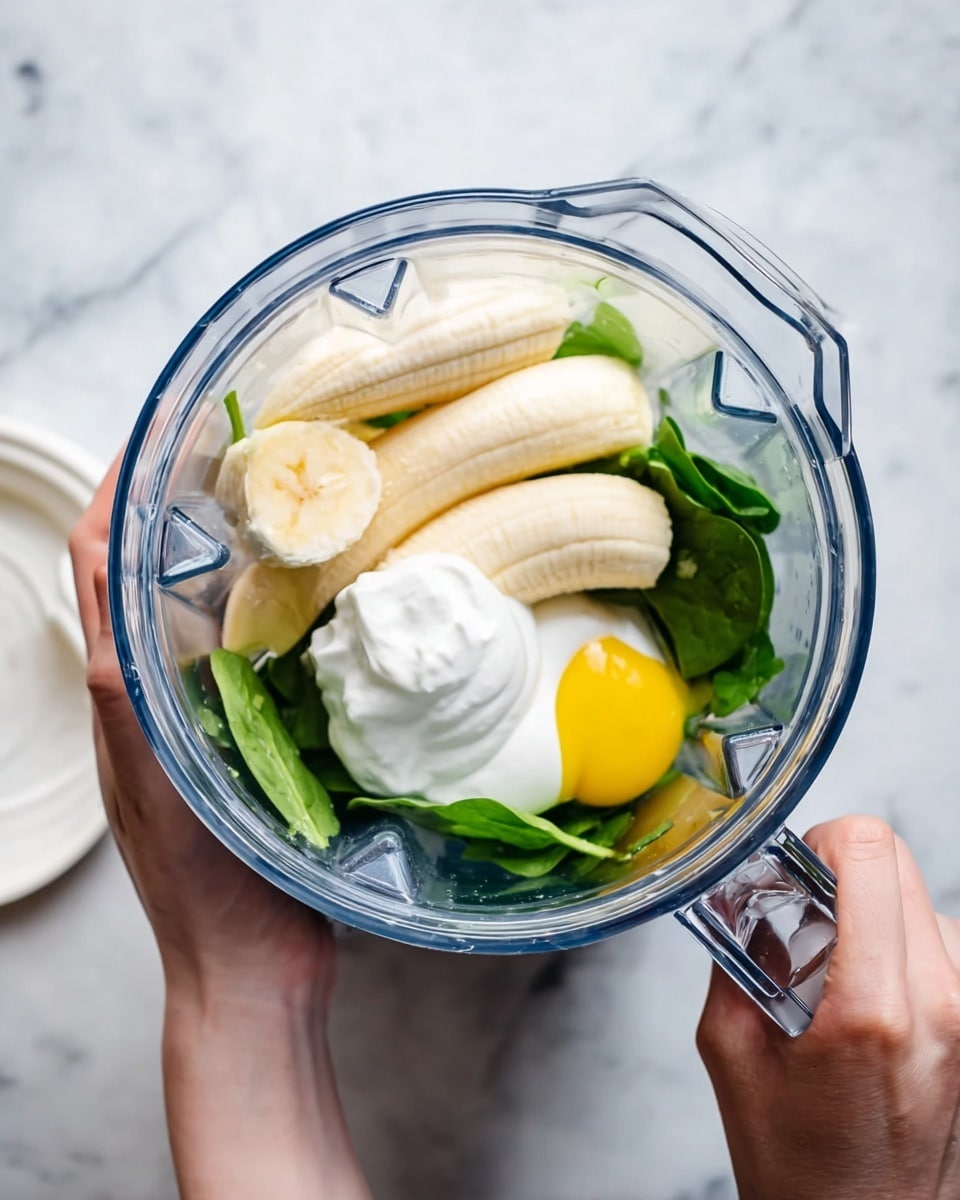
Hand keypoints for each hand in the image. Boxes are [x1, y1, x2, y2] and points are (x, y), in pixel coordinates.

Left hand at [70, 455, 369, 1199]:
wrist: (250, 964)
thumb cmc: (205, 886)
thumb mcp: (159, 790)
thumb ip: (130, 711)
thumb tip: (106, 633)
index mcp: (122, 695)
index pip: (99, 566)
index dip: (115, 494)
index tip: (157, 435)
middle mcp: (155, 694)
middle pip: (147, 573)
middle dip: (172, 505)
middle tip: (233, 454)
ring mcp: (203, 714)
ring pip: (203, 608)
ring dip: (222, 548)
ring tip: (276, 502)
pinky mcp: (250, 737)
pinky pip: (253, 654)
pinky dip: (268, 608)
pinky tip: (315, 593)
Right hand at [697, 816, 959, 1198]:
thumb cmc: (800, 1165)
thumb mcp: (729, 1049)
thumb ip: (734, 955)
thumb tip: (745, 892)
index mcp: (871, 1008)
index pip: (872, 852)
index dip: (826, 841)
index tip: (799, 869)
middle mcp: (941, 1007)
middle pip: (901, 866)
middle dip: (844, 876)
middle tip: (808, 919)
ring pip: (929, 905)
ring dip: (881, 918)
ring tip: (841, 975)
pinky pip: (948, 949)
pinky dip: (909, 952)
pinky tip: (877, 997)